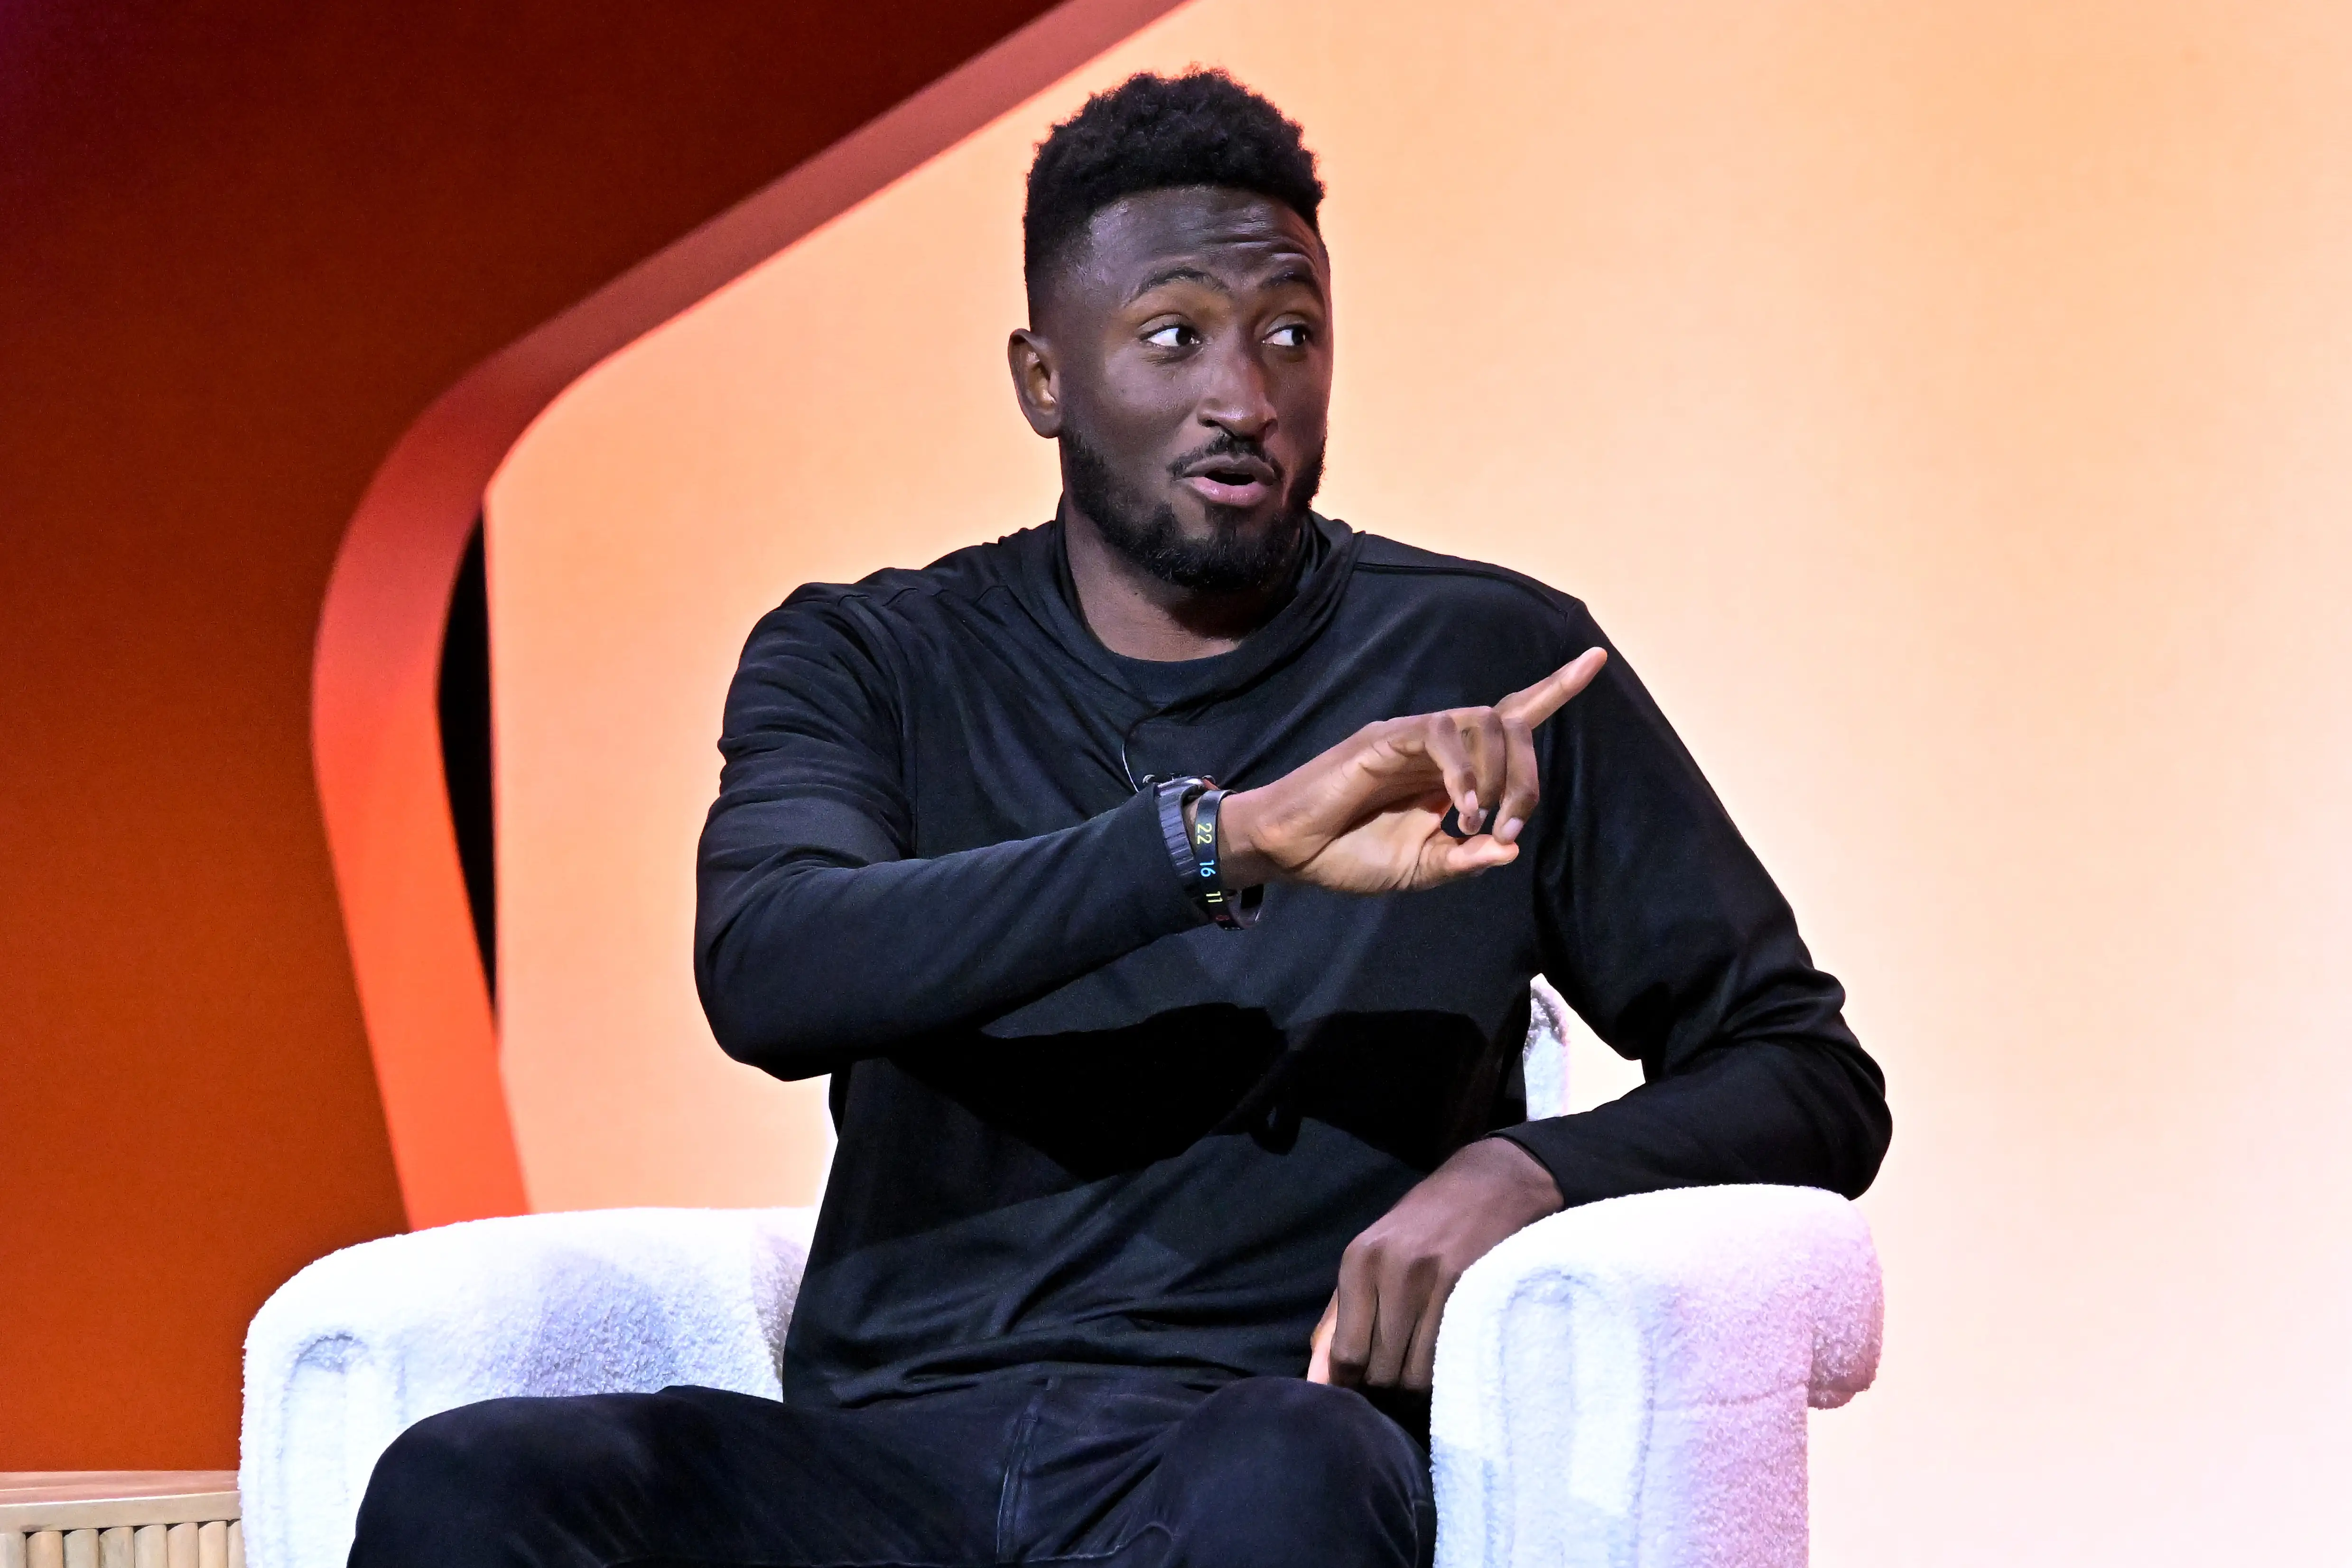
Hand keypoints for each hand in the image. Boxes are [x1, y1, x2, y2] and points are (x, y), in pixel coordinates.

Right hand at [1217, 649, 1605, 893]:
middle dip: (1528, 775)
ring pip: (1482, 722)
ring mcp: (1412, 737)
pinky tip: (1458, 809)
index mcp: (1451, 771)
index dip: (1553, 689)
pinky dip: (1462, 771)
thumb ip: (1465, 859)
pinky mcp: (1386, 738)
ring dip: (1497, 776)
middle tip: (1511, 825)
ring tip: (1476, 821)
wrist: (1292, 853)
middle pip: (1510, 723)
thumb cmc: (1349, 856)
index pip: (1511, 721)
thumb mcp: (1420, 869)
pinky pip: (1440, 734)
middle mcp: (1437, 744)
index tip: (1595, 659)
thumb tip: (1509, 850)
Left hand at [1306, 1137, 1563, 1389]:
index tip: (1362, 1391)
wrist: (1490, 1184)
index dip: (1351, 1385)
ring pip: (1415, 1375)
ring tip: (1419, 1372)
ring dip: (1415, 1388)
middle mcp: (1391, 1271)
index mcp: (1358, 1262)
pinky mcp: (1471, 1290)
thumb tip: (1317, 1378)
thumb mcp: (1369, 1257)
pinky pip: (1449, 1360)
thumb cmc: (1422, 1226)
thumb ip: (1338, 1318)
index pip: (1345, 1355)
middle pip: (1380, 1371)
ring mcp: (1434, 1281)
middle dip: (1384, 1391)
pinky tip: (1444, 1361)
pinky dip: (1444, 1373)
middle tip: (1394, 1385)